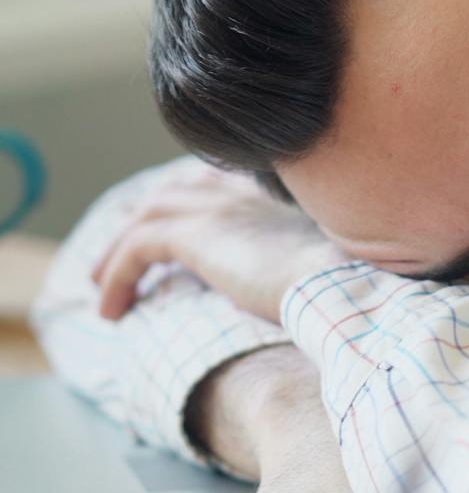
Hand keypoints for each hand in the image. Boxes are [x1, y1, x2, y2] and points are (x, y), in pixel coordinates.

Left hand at [90, 163, 344, 322]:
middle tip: (117, 263)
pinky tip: (113, 310)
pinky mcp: (196, 233)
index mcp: (271, 194)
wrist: (341, 285)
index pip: (212, 182)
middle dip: (139, 226)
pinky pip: (136, 248)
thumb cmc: (340, 286)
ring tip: (103, 290)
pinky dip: (116, 276)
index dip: (184, 207)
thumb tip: (278, 282)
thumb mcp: (315, 263)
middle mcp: (241, 190)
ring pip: (145, 217)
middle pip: (170, 194)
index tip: (171, 238)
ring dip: (116, 253)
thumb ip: (289, 256)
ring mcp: (218, 205)